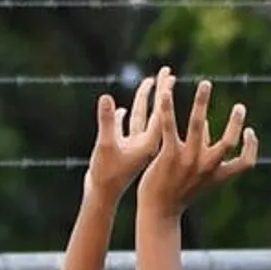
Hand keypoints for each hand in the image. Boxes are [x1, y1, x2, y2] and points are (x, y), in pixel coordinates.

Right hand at [84, 69, 171, 201]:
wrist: (99, 197)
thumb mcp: (106, 146)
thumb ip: (107, 122)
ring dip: (144, 101)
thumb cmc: (105, 175)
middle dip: (160, 92)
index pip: (160, 113)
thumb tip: (106, 98)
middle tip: (168, 72)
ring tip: (149, 82)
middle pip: (155, 113)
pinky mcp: (122, 151)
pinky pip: (127, 129)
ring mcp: (134, 147)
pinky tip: (123, 109)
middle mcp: (145, 144)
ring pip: (140, 118)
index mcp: (149, 143)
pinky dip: (125, 118)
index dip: (164, 93)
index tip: (171, 75)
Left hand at [139, 75, 258, 213]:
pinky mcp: (169, 156)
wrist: (157, 212)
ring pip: (199, 125)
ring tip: (206, 84)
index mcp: (217, 175)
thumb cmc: (177, 193)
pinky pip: (170, 127)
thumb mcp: (197, 177)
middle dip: (236, 122)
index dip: (252, 147)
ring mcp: (188, 161)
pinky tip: (165, 94)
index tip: (250, 131)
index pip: (246, 163)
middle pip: (229, 141)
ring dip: (203, 102)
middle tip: (240, 106)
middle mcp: (206, 168)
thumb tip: (208, 125)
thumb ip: (204, 151)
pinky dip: (168, 109)